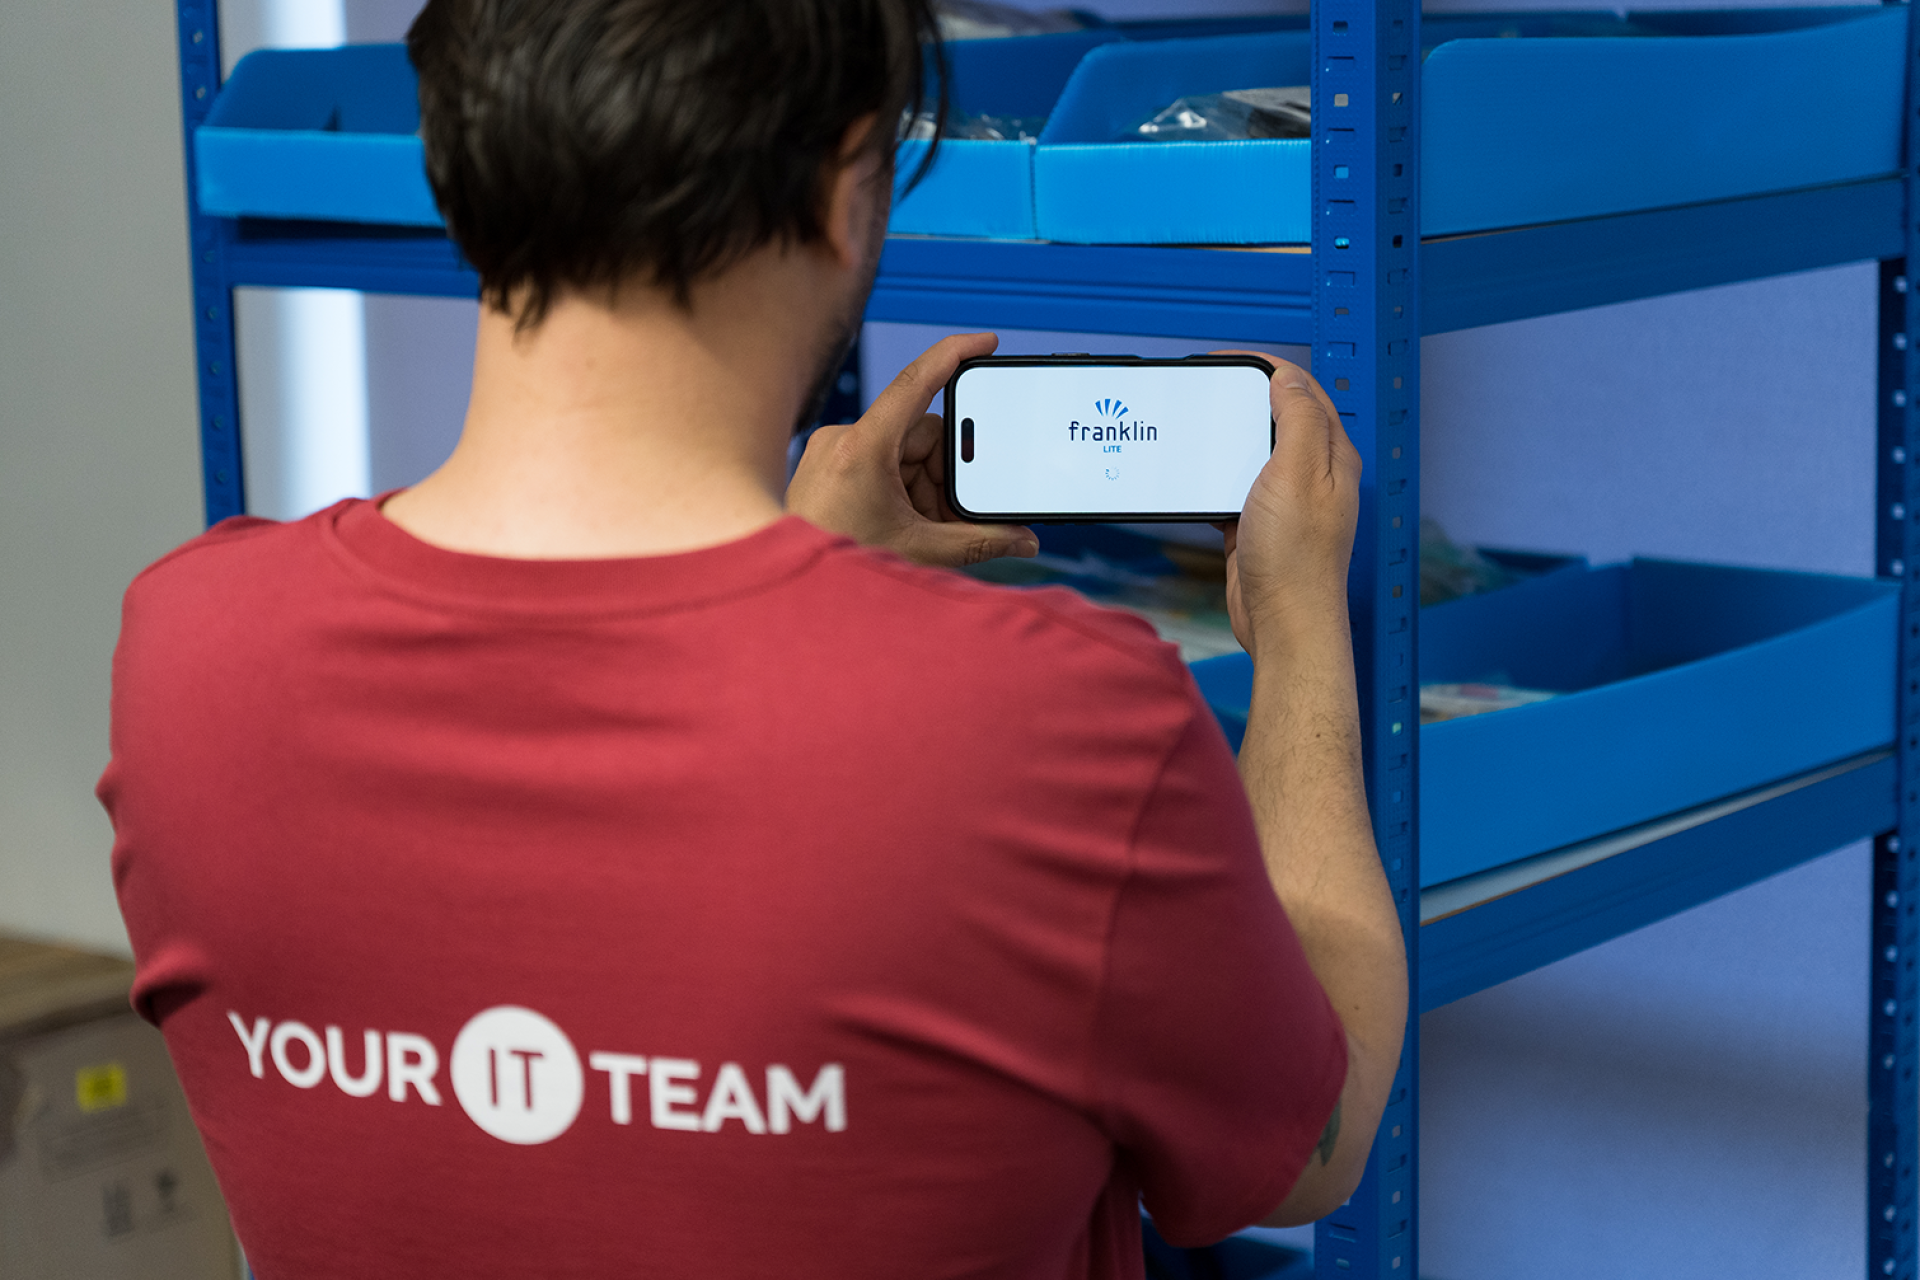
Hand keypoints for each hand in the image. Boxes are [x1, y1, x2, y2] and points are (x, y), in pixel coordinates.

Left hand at [787, 333, 1038, 566]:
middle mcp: (844, 442)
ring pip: (905, 455)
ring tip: (920, 531)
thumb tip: (1023, 540)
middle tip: (950, 516)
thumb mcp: (919, 552)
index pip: (915, 383)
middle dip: (945, 476)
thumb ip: (978, 543)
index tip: (986, 342)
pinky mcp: (831, 468)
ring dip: (925, 490)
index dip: (955, 355)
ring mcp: (834, 454)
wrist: (789, 597)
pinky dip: (905, 493)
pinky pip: (883, 466)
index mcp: (862, 449)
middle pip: (921, 436)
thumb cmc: (837, 569)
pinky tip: (905, 526)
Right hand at [1215, 354, 1361, 658]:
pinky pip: (1232, 488)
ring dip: (1225, 440)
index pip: (1303, 392)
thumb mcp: (1298, 473)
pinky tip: (1193, 478)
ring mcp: (1284, 501)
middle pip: (1276, 419)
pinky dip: (1212, 477)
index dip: (1267, 368)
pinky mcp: (1257, 525)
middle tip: (1207, 388)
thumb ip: (1298, 419)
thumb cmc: (1296, 557)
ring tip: (1195, 426)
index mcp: (1331, 455)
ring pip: (1251, 454)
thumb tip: (1287, 377)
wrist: (1282, 622)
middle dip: (1243, 399)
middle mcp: (1312, 475)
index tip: (1229, 360)